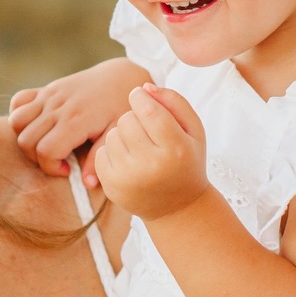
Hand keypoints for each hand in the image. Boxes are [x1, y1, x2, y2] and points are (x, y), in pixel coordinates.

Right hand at [9, 58, 150, 184]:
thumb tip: (87, 183)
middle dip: (37, 158)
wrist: (120, 77)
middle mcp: (57, 107)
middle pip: (26, 140)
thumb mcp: (116, 133)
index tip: (68, 168)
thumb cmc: (120, 107)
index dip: (51, 167)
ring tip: (46, 144)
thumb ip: (99, 157)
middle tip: (58, 159)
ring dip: (25, 138)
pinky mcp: (45, 89)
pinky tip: (37, 126)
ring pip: (16, 121)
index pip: (46, 151)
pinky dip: (20, 116)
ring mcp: (49, 96)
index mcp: (76, 121)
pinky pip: (18, 101)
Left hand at [92, 84, 207, 219]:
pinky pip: (101, 152)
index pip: (148, 111)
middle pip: (127, 120)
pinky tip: (128, 159)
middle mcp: (151, 165)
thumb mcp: (194, 130)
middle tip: (146, 130)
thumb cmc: (187, 162)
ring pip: (112, 135)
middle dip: (134, 118)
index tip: (139, 96)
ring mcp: (129, 178)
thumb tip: (143, 88)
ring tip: (138, 146)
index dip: (140, 98)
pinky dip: (112, 151)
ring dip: (122, 135)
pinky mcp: (112, 187)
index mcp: (176, 149)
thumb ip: (174, 102)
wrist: (178, 208)